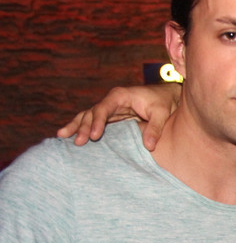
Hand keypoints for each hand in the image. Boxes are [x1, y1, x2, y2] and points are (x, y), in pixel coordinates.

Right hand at [57, 83, 180, 150]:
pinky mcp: (109, 118)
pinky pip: (92, 122)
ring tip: (61, 137)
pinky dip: (80, 128)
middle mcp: (110, 101)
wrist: (166, 97)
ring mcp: (108, 109)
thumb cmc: (163, 102)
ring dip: (75, 126)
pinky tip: (68, 136)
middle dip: (83, 127)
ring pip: (87, 116)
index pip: (104, 108)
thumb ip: (155, 128)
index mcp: (120, 96)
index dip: (98, 121)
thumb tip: (149, 146)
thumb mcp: (162, 113)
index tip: (93, 136)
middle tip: (77, 142)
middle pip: (92, 113)